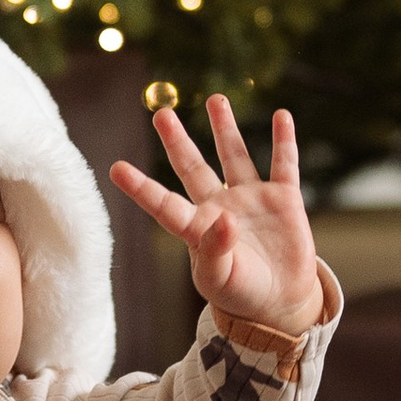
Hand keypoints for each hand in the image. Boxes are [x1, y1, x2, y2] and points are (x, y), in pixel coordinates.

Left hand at [111, 98, 324, 337]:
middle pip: (193, 167)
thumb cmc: (241, 293)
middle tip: (161, 114)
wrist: (280, 301)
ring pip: (235, 156)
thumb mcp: (220, 279)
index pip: (163, 203)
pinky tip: (282, 117)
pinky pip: (284, 164)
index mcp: (196, 228)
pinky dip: (284, 141)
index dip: (141, 187)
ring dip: (225, 128)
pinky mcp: (283, 199)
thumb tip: (225, 219)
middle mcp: (219, 206)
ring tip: (217, 99)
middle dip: (177, 141)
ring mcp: (251, 199)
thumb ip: (215, 251)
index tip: (116, 168)